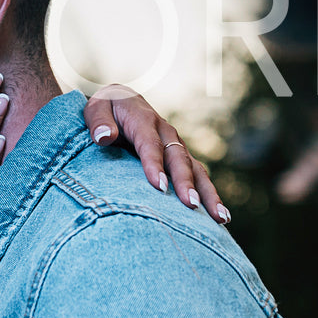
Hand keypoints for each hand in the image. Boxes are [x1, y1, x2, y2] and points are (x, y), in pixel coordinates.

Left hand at [85, 85, 230, 223]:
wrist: (121, 99)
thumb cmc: (106, 108)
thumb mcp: (96, 108)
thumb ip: (98, 121)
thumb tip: (105, 137)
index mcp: (143, 119)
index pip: (149, 143)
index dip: (154, 164)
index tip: (158, 186)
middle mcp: (165, 132)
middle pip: (178, 158)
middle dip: (185, 182)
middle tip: (191, 205)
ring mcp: (176, 145)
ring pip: (195, 168)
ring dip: (208, 192)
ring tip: (220, 218)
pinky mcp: (180, 156)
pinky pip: (198, 175)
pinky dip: (210, 194)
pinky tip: (220, 218)